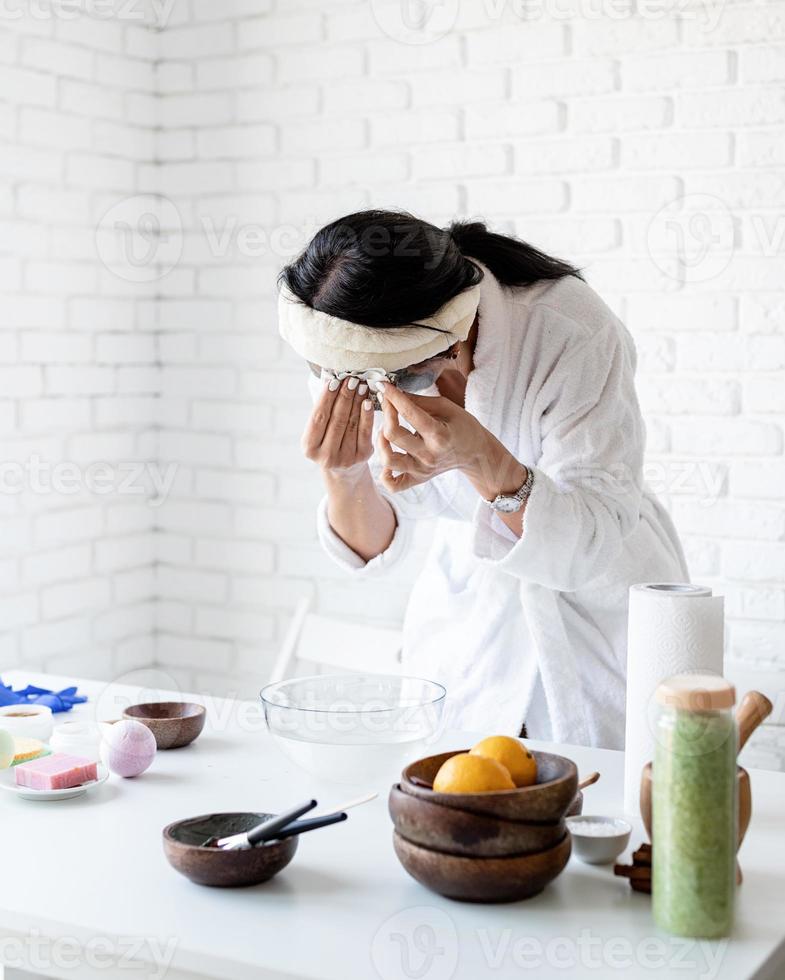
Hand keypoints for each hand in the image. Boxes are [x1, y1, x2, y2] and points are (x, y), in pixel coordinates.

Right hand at [301, 378, 373, 480]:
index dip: (326, 398)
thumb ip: (322, 407)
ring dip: (356, 401)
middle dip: (344, 396)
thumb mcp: (318, 429)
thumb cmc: (327, 440)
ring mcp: (345, 458)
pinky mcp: (362, 456)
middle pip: (336, 419)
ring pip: (351, 423)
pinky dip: (366, 414)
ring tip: (360, 384)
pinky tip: (367, 400)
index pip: (318, 418)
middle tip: (350, 378)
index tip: (334, 381)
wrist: (343, 469)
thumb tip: (330, 377)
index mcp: (309, 447)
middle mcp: (325, 455)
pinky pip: (365, 430)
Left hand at [376, 383, 498, 492]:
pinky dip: (385, 475)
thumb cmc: (462, 426)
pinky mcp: (418, 479)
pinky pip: (394, 485)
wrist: (476, 454)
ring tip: (385, 431)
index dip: (394, 397)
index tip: (384, 385)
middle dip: (386, 414)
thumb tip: (393, 393)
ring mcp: (422, 470)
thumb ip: (419, 401)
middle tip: (387, 404)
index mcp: (440, 436)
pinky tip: (388, 459)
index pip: (410, 414)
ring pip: (388, 461)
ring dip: (380, 442)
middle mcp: (429, 456)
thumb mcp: (446, 407)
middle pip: (393, 436)